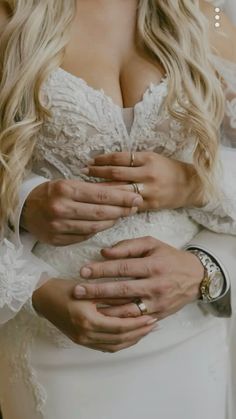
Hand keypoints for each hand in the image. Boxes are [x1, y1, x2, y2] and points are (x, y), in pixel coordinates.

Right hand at [22, 179, 142, 245]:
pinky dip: (97, 231)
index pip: (100, 195)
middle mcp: (60, 208)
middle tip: (135, 207)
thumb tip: (122, 190)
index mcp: (64, 189)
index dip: (122, 197)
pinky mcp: (57, 240)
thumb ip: (93, 188)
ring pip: (94, 227)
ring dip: (111, 222)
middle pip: (100, 212)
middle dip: (121, 210)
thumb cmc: (51, 192)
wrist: (24, 208)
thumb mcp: (68, 183)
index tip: (137, 197)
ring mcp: (58, 227)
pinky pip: (84, 237)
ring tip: (122, 215)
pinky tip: (105, 224)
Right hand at [32, 278, 155, 352]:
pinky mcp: (81, 341)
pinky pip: (105, 347)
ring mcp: (83, 340)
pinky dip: (120, 343)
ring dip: (132, 339)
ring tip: (145, 331)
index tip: (151, 317)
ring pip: (114, 346)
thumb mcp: (89, 289)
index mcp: (87, 320)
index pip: (120, 327)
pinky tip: (130, 336)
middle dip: (139, 332)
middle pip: (119, 339)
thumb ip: (111, 296)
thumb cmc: (66, 288)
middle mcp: (85, 334)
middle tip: (153, 325)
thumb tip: (134, 301)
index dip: (137, 324)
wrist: (43, 298)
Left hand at [73, 236, 203, 320]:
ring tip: (84, 307)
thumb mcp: (152, 244)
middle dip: (97, 291)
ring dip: (104, 309)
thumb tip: (104, 252)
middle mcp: (156, 285)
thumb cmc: (169, 257)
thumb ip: (128, 246)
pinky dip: (118, 320)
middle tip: (77, 291)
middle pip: (122, 290)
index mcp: (154, 265)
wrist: (195, 277)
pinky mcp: (158, 315)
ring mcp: (157, 303)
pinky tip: (102, 318)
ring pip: (127, 310)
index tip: (83, 271)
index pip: (123, 268)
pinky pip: (135, 320)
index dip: (102, 270)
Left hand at [81, 151, 203, 209]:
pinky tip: (102, 204)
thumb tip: (107, 162)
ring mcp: (148, 191)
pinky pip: (128, 205)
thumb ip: (133, 160)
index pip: (120, 158)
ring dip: (102, 190)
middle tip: (82, 172)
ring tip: (87, 188)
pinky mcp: (149, 205)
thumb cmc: (167, 169)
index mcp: (148, 159)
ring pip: (120, 191)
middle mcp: (147, 174)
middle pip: (116, 174)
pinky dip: (115, 204)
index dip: (103, 159)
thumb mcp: (152, 158)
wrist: (189, 185)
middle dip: (97, 173)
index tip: (91, 160)